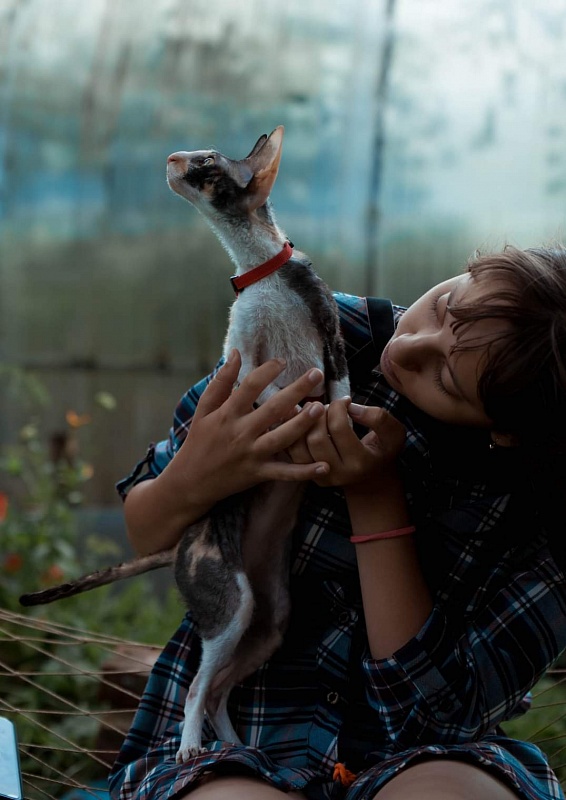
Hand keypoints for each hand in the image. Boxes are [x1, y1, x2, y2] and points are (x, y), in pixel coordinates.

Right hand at [167, 350, 329, 508]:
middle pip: (273, 409)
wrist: (189, 482)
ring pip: (282, 438)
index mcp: (227, 414)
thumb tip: (236, 353)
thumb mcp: (204, 410)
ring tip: (320, 409)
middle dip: (297, 390)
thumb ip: (221, 382)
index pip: (250, 386)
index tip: (283, 361)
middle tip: (317, 374)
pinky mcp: (258, 474)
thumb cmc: (198, 441)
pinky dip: (304, 472)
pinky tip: (324, 466)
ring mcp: (251, 454)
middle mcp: (241, 433)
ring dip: (303, 424)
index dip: (267, 371)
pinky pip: (284, 473)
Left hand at [287, 399, 405, 490]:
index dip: (339, 407)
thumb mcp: (393, 432)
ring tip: (313, 411)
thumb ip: (378, 418)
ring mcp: (319, 477)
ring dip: (303, 422)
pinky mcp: (306, 474)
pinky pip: (291, 451)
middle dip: (319, 415)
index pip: (339, 428)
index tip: (345, 400)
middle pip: (316, 438)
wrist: (370, 477)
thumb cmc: (382, 449)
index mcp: (359, 463)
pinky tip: (297, 417)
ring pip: (299, 446)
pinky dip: (291, 431)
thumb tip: (350, 407)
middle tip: (327, 407)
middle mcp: (337, 473)